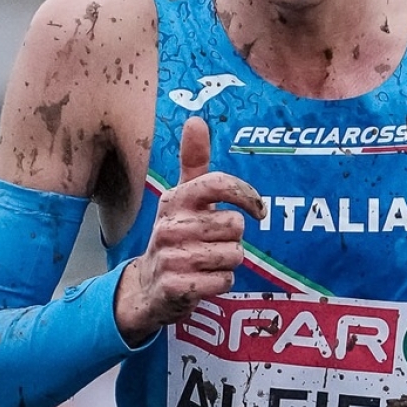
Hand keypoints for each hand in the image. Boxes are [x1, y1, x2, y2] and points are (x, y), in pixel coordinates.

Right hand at [114, 118, 265, 345]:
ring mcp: (170, 257)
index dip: (246, 195)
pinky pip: (224, 281)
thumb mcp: (182, 198)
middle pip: (234, 226)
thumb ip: (193, 161)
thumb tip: (195, 120)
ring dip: (228, 262)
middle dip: (233, 239)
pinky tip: (202, 280)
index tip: (258, 210)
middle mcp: (169, 226)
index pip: (217, 184)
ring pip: (233, 255)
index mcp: (175, 199)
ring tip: (206, 262)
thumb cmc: (176, 235)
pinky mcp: (175, 287)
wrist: (148, 286)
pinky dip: (220, 283)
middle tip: (213, 243)